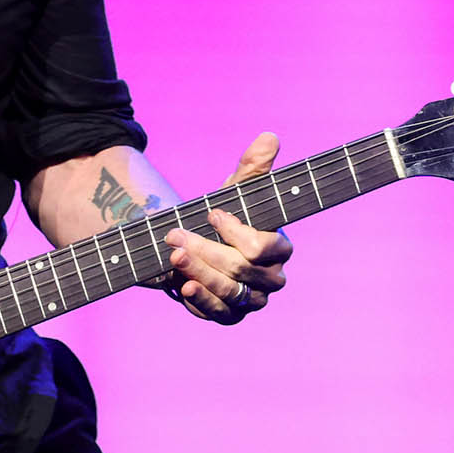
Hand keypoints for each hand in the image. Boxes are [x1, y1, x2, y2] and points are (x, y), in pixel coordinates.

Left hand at [165, 132, 291, 323]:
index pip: (263, 247)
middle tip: (176, 234)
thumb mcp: (233, 192)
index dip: (234, 231)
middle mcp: (271, 279)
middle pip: (241, 269)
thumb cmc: (221, 216)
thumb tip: (269, 137)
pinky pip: (217, 312)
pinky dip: (199, 300)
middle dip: (206, 249)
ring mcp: (251, 301)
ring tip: (174, 254)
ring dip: (198, 271)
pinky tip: (182, 286)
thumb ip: (252, 168)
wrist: (196, 244)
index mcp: (279, 249)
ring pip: (228, 292)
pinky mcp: (229, 315)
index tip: (211, 213)